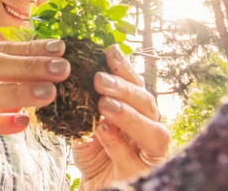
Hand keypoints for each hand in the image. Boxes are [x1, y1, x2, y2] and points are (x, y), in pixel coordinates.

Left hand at [73, 44, 169, 190]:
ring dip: (128, 115)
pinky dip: (118, 143)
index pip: (135, 86)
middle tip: (99, 78)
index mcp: (137, 112)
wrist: (94, 188)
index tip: (110, 50)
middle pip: (147, 103)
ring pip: (154, 131)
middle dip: (125, 88)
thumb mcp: (86, 125)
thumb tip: (73, 73)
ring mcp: (149, 153)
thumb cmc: (95, 155)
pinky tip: (102, 130)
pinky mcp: (143, 174)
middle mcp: (149, 128)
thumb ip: (87, 105)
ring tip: (104, 103)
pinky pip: (134, 158)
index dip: (124, 68)